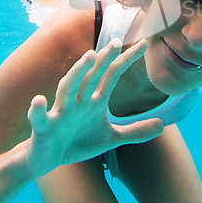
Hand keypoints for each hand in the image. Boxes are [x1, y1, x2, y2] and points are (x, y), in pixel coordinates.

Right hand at [25, 39, 163, 177]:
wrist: (48, 160)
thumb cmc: (79, 142)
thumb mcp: (111, 138)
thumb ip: (135, 131)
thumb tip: (163, 125)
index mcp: (95, 101)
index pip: (113, 75)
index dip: (127, 60)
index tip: (144, 44)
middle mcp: (79, 101)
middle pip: (92, 77)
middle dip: (103, 60)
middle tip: (116, 42)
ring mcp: (61, 112)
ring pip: (67, 88)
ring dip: (77, 73)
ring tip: (89, 57)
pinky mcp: (44, 128)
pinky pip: (40, 117)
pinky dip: (38, 109)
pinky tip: (39, 100)